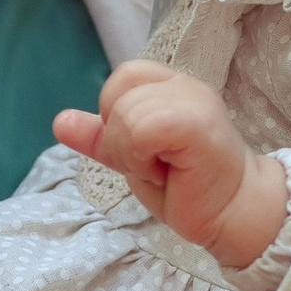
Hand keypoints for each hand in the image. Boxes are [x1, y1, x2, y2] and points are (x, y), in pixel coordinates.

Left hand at [53, 61, 288, 269]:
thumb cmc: (188, 186)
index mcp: (170, 85)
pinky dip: (142, 158)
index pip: (122, 77)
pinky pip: (141, 130)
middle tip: (156, 163)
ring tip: (164, 169)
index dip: (116, 114)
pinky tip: (166, 172)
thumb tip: (60, 122)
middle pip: (117, 95)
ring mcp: (192, 99)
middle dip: (121, 141)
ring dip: (133, 155)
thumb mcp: (134, 157)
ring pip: (125, 116)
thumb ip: (101, 137)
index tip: (144, 148)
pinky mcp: (196, 122)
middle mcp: (183, 84)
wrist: (231, 213)